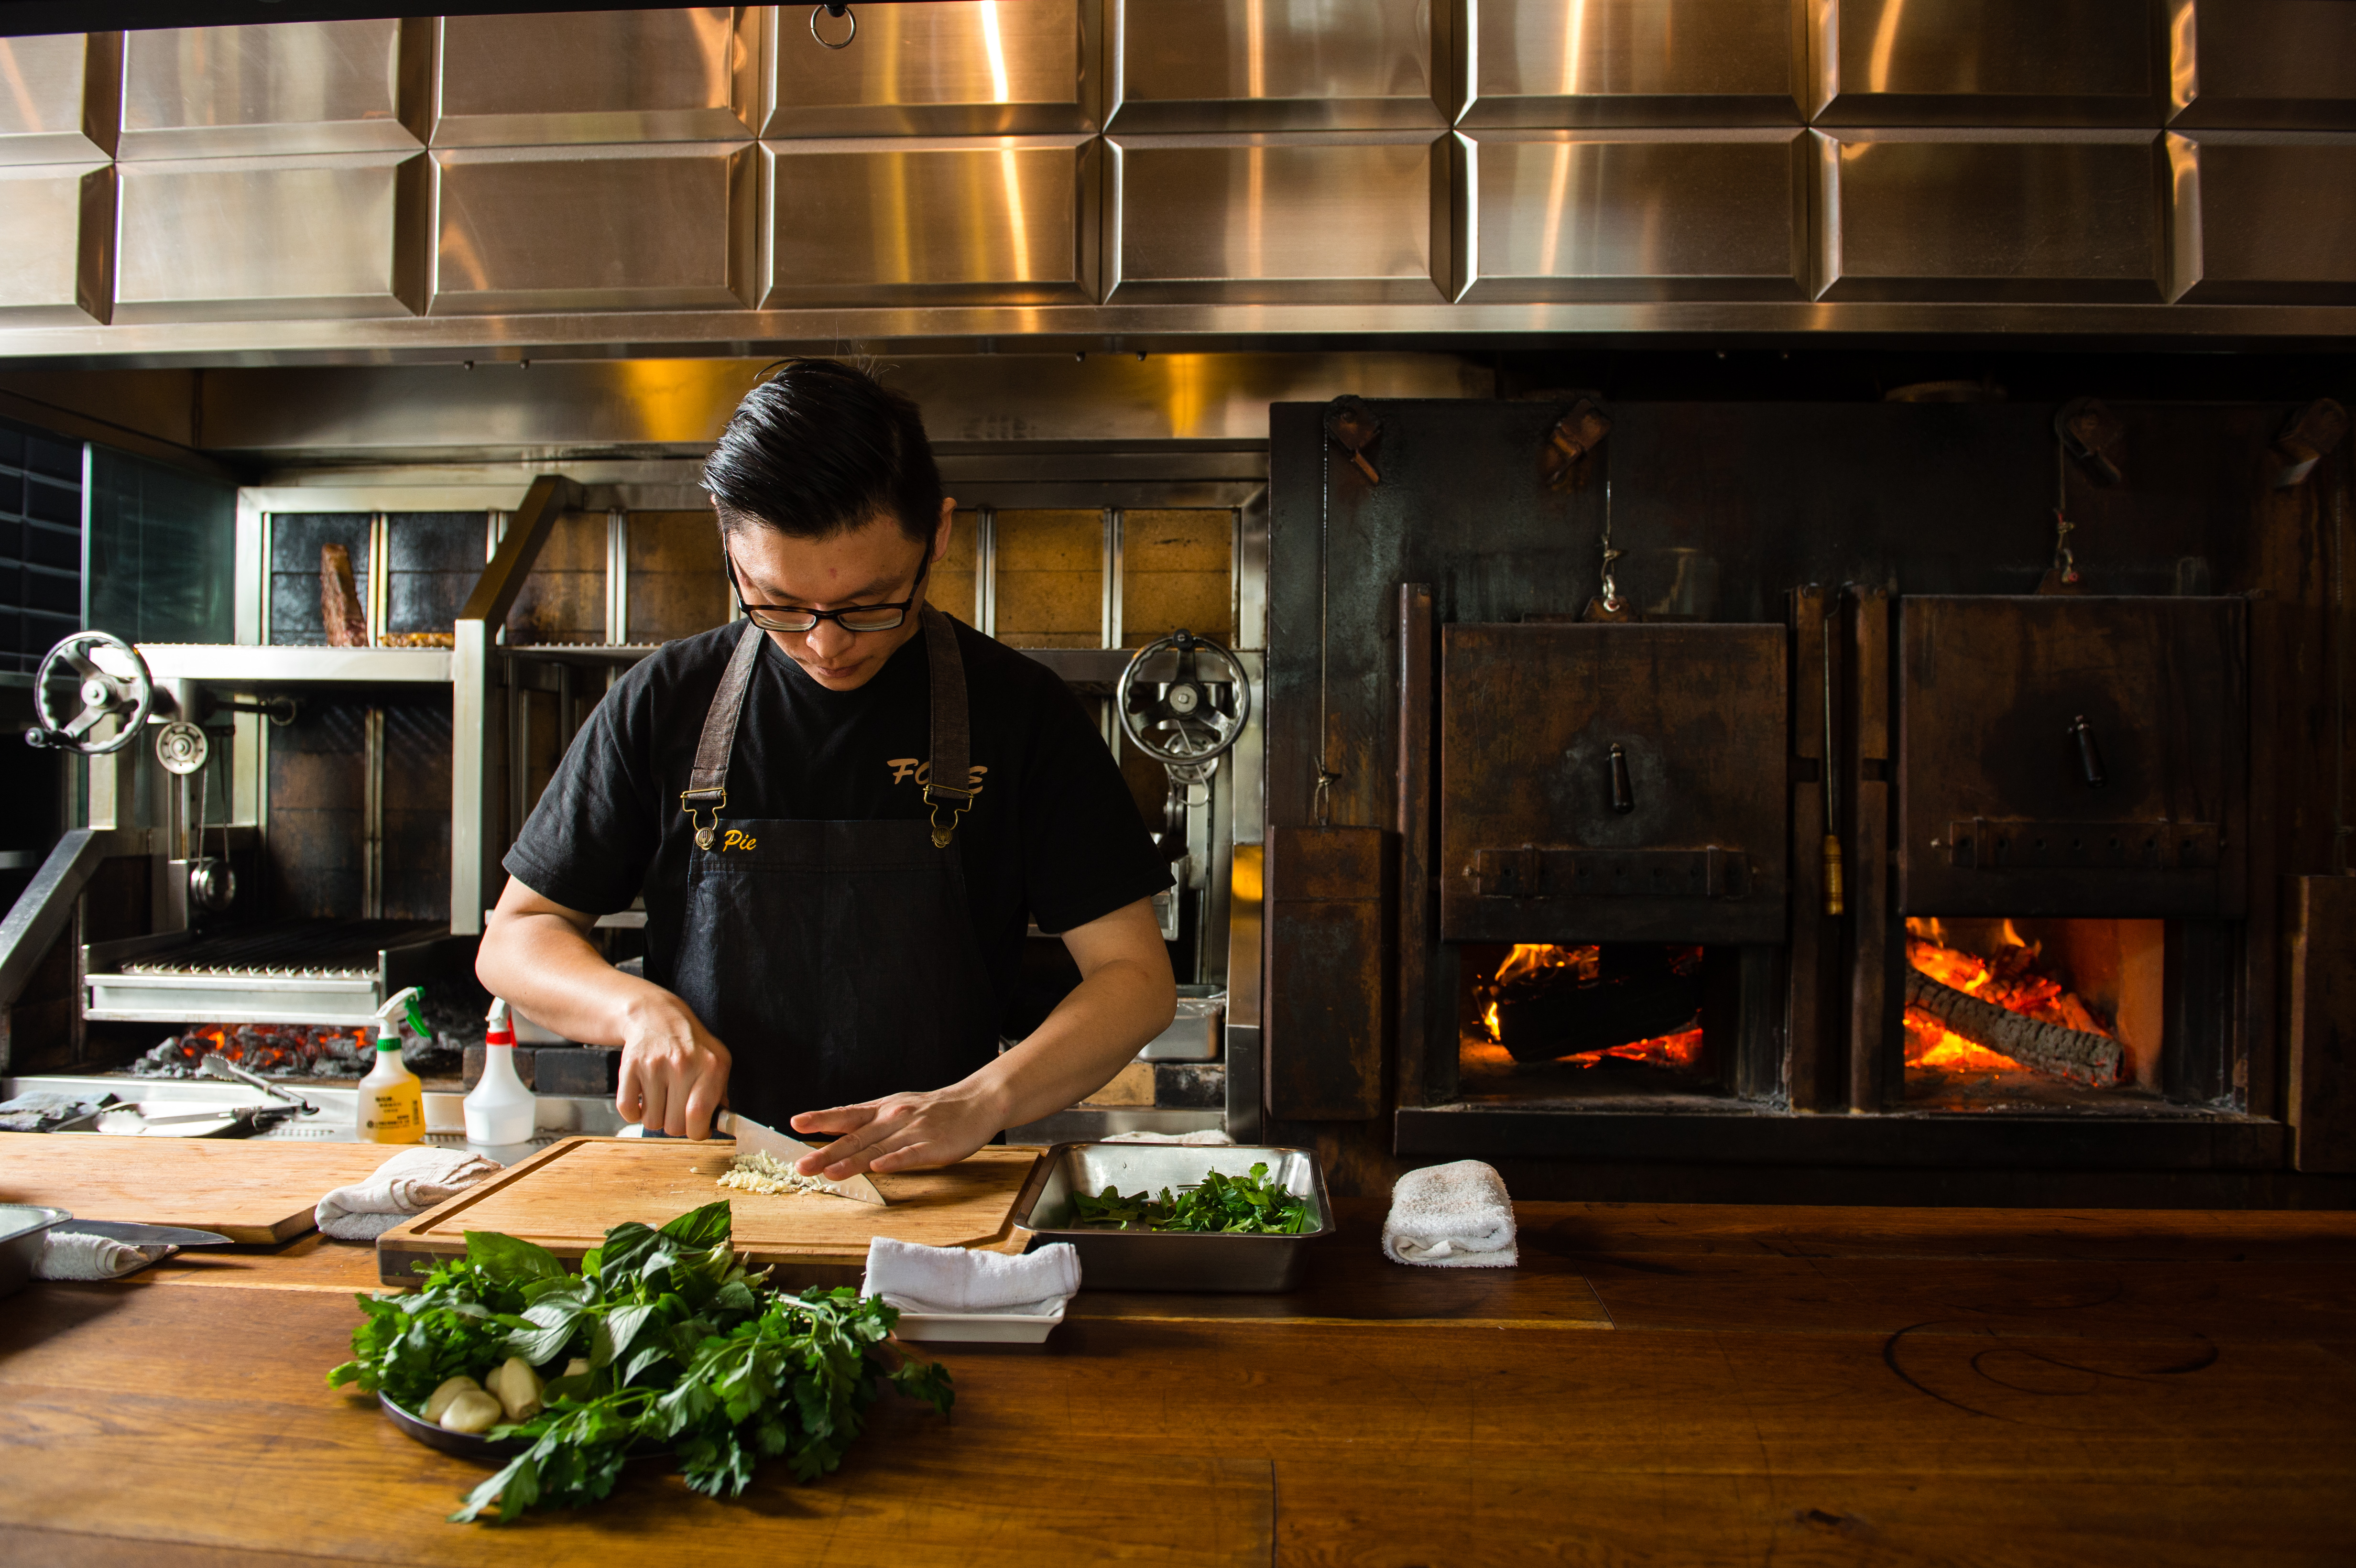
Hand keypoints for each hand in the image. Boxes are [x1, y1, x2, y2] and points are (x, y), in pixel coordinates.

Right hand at [614, 995, 730, 1139]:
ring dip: (655, 1117)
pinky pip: (627, 1110)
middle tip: (677, 1109)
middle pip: (674, 1126)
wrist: (657, 1017)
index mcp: (711, 1066)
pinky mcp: (630, 1067)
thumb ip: (721, 1094)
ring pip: (651, 1121)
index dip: (697, 1131)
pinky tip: (643, 1099)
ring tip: (662, 1098)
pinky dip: (633, 1112)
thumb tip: (721, 1124)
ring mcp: (654, 1065)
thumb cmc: (692, 1045)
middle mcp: (682, 1064)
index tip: (696, 1127)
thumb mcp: (718, 1061)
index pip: (699, 1117)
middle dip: (676, 1125)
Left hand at [788, 1084, 1008, 1178]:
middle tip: (802, 1166)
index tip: (796, 1123)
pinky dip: (894, 1161)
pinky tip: (880, 1167)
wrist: (976, 1102)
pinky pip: (910, 1155)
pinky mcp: (933, 1146)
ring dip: (853, 1162)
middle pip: (855, 1138)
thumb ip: (867, 1122)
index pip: (846, 1114)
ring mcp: (913, 1132)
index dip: (821, 1119)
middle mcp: (893, 1118)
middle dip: (826, 1153)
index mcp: (882, 1110)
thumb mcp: (896, 1108)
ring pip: (878, 1148)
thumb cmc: (934, 1110)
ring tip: (830, 1172)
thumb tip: (833, 1131)